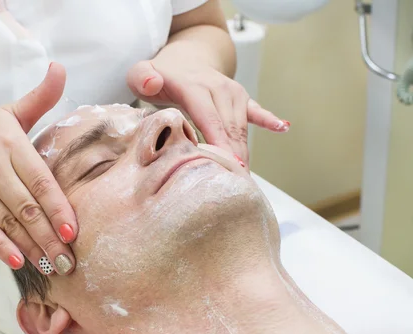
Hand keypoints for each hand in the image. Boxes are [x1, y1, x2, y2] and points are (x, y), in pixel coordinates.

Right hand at [0, 63, 76, 274]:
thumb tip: (61, 69)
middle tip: (70, 261)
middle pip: (28, 208)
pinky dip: (0, 246)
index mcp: (9, 142)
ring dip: (31, 247)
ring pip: (9, 222)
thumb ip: (39, 98)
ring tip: (52, 265)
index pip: (41, 180)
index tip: (74, 230)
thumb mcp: (7, 112)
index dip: (58, 207)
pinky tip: (17, 261)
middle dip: (50, 237)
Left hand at [127, 60, 289, 167]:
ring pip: (240, 127)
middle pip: (228, 127)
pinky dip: (268, 120)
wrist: (183, 59)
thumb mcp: (141, 74)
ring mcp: (232, 93)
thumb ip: (141, 78)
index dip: (218, 142)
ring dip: (242, 153)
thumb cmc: (160, 76)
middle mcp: (218, 87)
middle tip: (234, 184)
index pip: (208, 118)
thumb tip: (153, 84)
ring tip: (243, 180)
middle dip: (233, 156)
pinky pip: (256, 111)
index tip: (226, 165)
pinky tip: (282, 128)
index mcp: (194, 86)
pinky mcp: (241, 99)